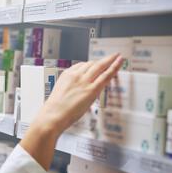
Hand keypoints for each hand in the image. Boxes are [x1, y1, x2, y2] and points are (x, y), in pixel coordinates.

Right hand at [20, 54, 123, 170]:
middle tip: (110, 57)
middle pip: (91, 64)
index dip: (90, 65)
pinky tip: (119, 62)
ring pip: (99, 66)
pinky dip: (114, 67)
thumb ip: (69, 89)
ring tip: (117, 57)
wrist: (52, 115)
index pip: (81, 65)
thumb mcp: (59, 94)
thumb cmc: (53, 109)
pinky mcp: (92, 89)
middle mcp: (76, 75)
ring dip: (109, 60)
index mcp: (66, 75)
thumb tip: (75, 92)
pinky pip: (106, 75)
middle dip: (102, 60)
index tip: (95, 65)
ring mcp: (84, 81)